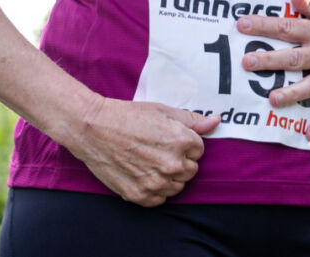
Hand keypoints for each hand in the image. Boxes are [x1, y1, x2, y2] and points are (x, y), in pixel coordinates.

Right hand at [63, 96, 218, 206]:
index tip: (168, 139)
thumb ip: (192, 120)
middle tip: (157, 150)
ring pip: (177, 187)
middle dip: (179, 161)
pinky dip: (154, 190)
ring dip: (168, 177)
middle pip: (190, 171)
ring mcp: (156, 182)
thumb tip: (216, 122)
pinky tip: (142, 174)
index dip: (184, 144)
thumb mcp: (162, 111)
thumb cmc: (127, 116)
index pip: (199, 150)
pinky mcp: (140, 196)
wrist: (93, 129)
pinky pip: (160, 199)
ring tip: (149, 162)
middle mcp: (172, 164)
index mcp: (182, 141)